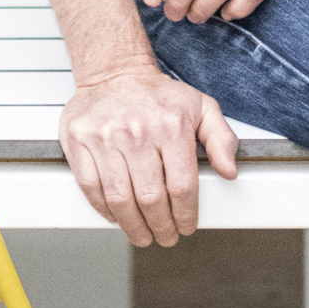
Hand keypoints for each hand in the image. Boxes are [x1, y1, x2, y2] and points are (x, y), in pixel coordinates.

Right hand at [58, 64, 240, 244]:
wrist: (115, 71)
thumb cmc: (158, 95)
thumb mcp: (201, 107)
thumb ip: (221, 139)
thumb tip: (229, 170)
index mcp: (171, 126)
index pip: (181, 186)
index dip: (185, 215)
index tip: (186, 226)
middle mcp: (137, 132)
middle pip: (151, 199)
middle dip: (161, 227)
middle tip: (164, 236)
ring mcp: (105, 137)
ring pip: (120, 199)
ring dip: (133, 226)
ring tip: (142, 234)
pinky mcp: (80, 141)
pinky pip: (91, 187)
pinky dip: (103, 209)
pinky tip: (115, 215)